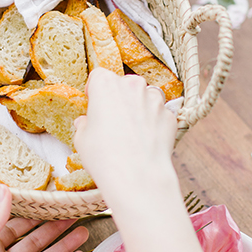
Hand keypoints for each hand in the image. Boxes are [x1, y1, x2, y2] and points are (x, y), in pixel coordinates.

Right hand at [74, 70, 176, 196]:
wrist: (137, 176)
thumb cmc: (104, 156)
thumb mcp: (81, 139)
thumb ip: (84, 124)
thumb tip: (85, 123)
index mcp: (106, 84)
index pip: (99, 76)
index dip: (95, 91)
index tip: (94, 104)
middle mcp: (133, 85)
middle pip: (125, 84)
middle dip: (119, 98)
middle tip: (113, 121)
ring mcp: (155, 99)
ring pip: (146, 96)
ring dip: (139, 108)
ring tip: (131, 131)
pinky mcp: (170, 116)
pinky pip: (160, 114)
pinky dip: (154, 123)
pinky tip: (146, 141)